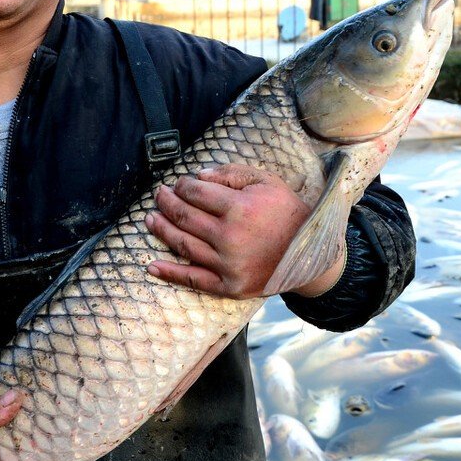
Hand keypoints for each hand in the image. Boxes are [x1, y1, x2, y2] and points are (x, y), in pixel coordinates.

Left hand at [144, 164, 344, 297]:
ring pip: (182, 244)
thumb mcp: (266, 181)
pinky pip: (192, 279)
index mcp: (239, 208)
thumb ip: (231, 173)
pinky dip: (169, 273)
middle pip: (183, 217)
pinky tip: (152, 266)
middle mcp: (230, 237)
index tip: (178, 184)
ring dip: (161, 230)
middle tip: (158, 196)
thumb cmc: (287, 212)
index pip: (195, 192)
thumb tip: (197, 176)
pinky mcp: (228, 286)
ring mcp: (227, 264)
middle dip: (165, 203)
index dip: (182, 186)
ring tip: (149, 219)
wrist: (310, 254)